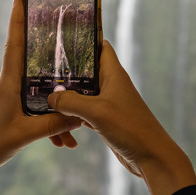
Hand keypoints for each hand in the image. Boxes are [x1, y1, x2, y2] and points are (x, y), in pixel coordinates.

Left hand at [0, 0, 81, 194]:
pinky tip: (62, 142)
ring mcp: (8, 97)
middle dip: (56, 63)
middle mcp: (7, 85)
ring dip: (56, 112)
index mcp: (7, 84)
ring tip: (73, 136)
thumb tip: (79, 115)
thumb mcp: (23, 136)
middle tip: (75, 49)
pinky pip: (34, 109)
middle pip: (35, 67)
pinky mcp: (9, 109)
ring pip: (39, 94)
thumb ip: (52, 125)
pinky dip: (48, 123)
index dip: (18, 21)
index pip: (14, 45)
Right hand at [48, 40, 195, 194]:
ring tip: (45, 92)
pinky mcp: (105, 119)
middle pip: (86, 69)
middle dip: (67, 70)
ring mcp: (108, 102)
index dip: (84, 39)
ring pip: (82, 92)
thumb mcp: (97, 111)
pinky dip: (72, 113)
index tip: (62, 36)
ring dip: (67, 94)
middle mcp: (111, 84)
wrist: (151, 157)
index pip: (100, 46)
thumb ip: (71, 101)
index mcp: (113, 74)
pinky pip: (83, 110)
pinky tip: (58, 117)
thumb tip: (51, 97)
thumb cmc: (131, 128)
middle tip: (44, 68)